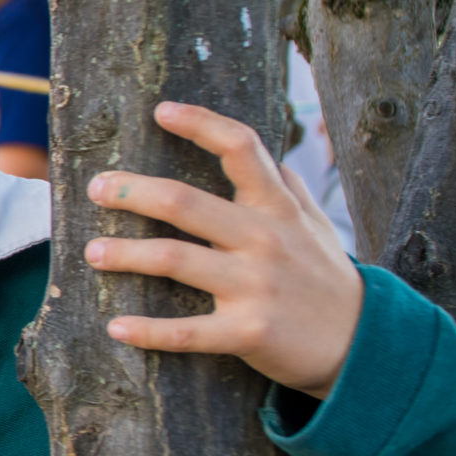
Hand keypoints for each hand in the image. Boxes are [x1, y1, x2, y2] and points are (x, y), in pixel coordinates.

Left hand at [82, 101, 363, 398]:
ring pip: (174, 260)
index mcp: (277, 209)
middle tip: (96, 188)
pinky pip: (187, 332)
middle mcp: (265, 240)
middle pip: (185, 203)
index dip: (201, 124)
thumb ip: (287, 189)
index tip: (161, 110)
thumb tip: (264, 152)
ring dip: (125, 254)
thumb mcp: (315, 226)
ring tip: (92, 252)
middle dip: (132, 192)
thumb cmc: (325, 278)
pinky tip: (116, 327)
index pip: (242, 148)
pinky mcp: (249, 332)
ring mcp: (256, 286)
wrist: (363, 344)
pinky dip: (147, 331)